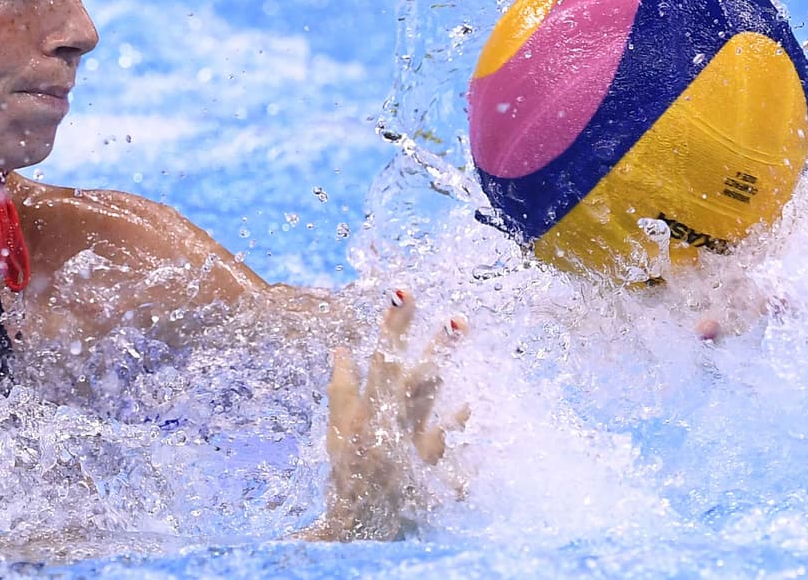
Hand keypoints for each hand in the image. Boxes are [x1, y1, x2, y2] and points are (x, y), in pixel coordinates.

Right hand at [304, 289, 468, 540]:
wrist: (358, 516)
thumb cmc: (348, 466)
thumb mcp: (337, 426)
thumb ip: (342, 387)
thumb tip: (342, 349)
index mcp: (365, 406)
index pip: (379, 356)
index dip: (391, 323)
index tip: (404, 290)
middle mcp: (386, 418)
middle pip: (409, 372)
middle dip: (431, 342)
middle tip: (453, 315)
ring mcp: (409, 440)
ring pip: (426, 395)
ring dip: (441, 362)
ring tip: (459, 330)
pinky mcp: (426, 464)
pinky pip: (446, 438)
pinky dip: (457, 419)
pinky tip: (470, 401)